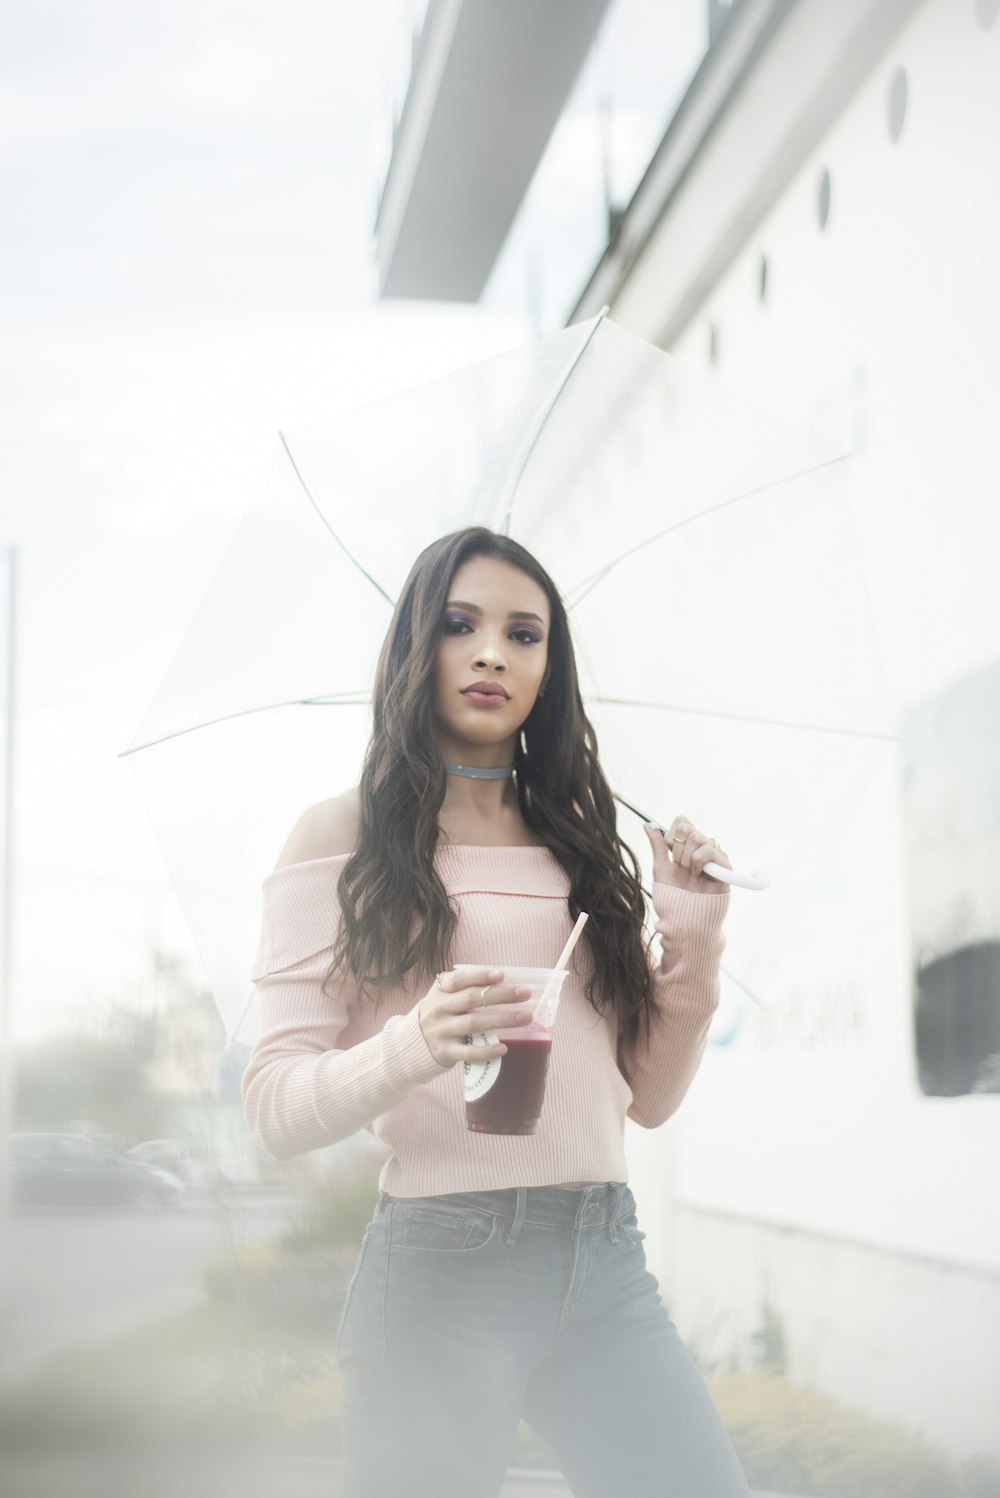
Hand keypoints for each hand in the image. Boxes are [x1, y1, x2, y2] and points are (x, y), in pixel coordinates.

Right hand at [417, 967, 535, 1068]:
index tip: (502, 975)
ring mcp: (441, 1031)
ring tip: (525, 1017)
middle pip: (471, 999)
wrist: (413, 1044)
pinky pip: (468, 1052)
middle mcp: (439, 1009)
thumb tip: (508, 985)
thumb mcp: (445, 997)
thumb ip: (467, 989)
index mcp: (440, 991)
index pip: (458, 979)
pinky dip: (486, 1050)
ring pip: (473, 1023)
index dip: (480, 976)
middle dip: (501, 995)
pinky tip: (503, 1048)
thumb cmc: (442, 1015)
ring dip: (502, 1019)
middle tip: (526, 993)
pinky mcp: (445, 1052)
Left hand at [642, 816, 732, 892]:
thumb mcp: (660, 869)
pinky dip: (699, 861)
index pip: (682, 822)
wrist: (684, 922)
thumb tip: (648, 825)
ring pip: (698, 837)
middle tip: (681, 868)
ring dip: (687, 858)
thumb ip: (657, 846)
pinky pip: (711, 849)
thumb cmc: (672, 900)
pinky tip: (699, 875)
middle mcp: (702, 850)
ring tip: (690, 875)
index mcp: (687, 849)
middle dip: (678, 849)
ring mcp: (714, 858)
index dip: (672, 834)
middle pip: (688, 828)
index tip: (669, 852)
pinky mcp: (725, 868)